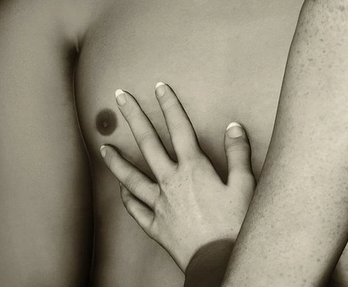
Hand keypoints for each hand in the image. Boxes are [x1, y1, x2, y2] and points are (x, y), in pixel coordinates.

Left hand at [101, 83, 254, 271]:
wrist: (218, 261)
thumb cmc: (234, 224)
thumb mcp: (244, 185)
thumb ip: (237, 153)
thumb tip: (233, 127)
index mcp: (194, 169)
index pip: (179, 129)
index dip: (169, 106)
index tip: (159, 87)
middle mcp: (171, 182)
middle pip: (148, 144)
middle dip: (134, 117)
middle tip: (119, 96)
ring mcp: (160, 204)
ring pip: (131, 177)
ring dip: (116, 160)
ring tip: (103, 146)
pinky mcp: (156, 225)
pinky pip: (136, 209)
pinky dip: (126, 198)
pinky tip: (119, 190)